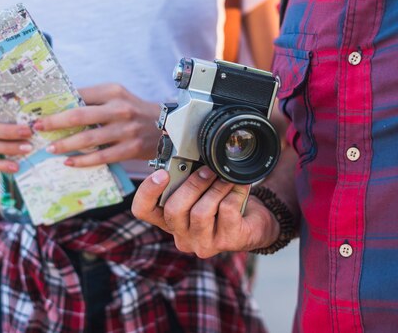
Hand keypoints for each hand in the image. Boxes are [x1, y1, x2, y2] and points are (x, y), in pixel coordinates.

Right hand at [0, 101, 32, 172]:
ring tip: (28, 150)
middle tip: (29, 136)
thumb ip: (12, 96)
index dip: (4, 124)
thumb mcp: (0, 92)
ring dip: (8, 150)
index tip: (26, 127)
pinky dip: (2, 165)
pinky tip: (16, 168)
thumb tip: (38, 100)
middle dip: (8, 134)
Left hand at [35, 84, 161, 166]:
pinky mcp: (130, 149)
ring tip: (50, 148)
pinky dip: (83, 161)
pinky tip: (68, 162)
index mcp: (113, 91)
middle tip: (37, 128)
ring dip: (66, 144)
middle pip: (80, 115)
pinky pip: (101, 157)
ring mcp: (125, 130)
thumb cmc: (134, 111)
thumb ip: (93, 99)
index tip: (39, 110)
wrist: (167, 127)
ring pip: (89, 139)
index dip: (58, 103)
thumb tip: (59, 107)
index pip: (79, 94)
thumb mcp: (117, 97)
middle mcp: (119, 109)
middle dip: (55, 122)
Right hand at [131, 166, 279, 258]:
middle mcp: (182, 234)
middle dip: (192, 184)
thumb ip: (186, 178)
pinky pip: (226, 211)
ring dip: (215, 188)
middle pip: (173, 210)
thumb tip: (185, 154)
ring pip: (200, 213)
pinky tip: (240, 187)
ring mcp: (203, 242)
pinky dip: (234, 193)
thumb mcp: (200, 190)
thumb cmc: (222, 203)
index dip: (147, 191)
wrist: (254, 222)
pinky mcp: (227, 242)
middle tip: (207, 170)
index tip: (162, 173)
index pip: (143, 210)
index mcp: (169, 219)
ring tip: (225, 178)